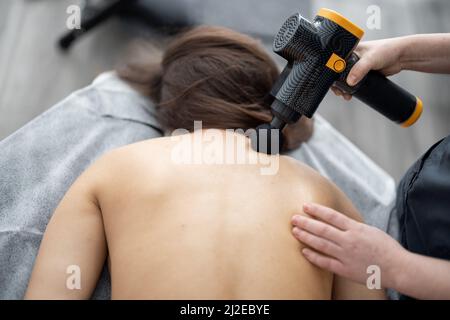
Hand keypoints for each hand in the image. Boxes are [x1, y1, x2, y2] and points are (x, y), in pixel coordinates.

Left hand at [291, 203, 406, 287]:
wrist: (398, 268)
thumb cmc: (386, 248)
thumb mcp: (370, 230)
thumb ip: (352, 226)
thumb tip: (336, 220)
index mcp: (356, 228)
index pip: (332, 216)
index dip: (317, 210)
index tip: (305, 206)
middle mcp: (349, 240)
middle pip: (322, 229)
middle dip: (306, 223)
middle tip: (293, 218)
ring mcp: (346, 255)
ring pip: (321, 244)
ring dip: (306, 237)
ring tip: (295, 231)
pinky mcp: (345, 269)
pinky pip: (325, 262)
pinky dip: (313, 256)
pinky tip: (304, 251)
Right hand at [331, 38, 404, 99]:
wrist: (401, 56)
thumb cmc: (386, 50)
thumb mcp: (371, 59)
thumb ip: (360, 69)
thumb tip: (350, 82)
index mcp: (349, 50)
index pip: (335, 62)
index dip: (332, 73)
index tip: (333, 83)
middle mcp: (351, 57)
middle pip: (338, 73)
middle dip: (337, 84)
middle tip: (339, 92)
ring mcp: (357, 66)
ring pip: (345, 79)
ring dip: (344, 88)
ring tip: (345, 95)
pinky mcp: (363, 74)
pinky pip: (353, 82)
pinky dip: (351, 89)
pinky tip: (351, 94)